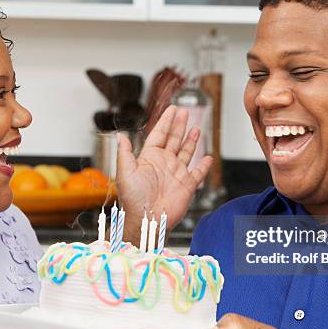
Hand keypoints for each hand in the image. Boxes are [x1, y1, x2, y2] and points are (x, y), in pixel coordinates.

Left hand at [117, 105, 212, 240]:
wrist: (147, 219)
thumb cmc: (133, 199)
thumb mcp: (125, 172)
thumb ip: (125, 152)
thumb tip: (120, 135)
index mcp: (149, 158)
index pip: (159, 134)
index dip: (166, 121)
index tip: (172, 109)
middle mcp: (163, 164)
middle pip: (174, 139)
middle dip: (179, 125)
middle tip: (185, 112)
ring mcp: (176, 174)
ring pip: (186, 152)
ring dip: (191, 141)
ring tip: (196, 128)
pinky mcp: (186, 185)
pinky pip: (197, 173)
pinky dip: (203, 165)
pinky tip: (207, 157)